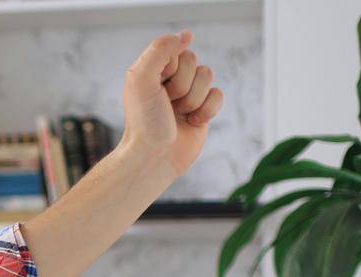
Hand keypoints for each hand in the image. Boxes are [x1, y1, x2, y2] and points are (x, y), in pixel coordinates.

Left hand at [120, 30, 224, 178]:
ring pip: (208, 76)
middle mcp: (169, 81)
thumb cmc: (144, 121)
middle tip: (166, 104)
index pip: (177, 50)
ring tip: (177, 115)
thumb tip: (186, 34)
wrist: (154, 158)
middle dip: (182, 85)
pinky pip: (219, 95)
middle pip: (194, 61)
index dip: (171, 68)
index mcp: (152, 71)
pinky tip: (192, 122)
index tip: (157, 86)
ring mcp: (187, 95)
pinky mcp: (202, 110)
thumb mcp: (141, 79)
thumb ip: (160, 50)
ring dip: (193, 98)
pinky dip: (207, 109)